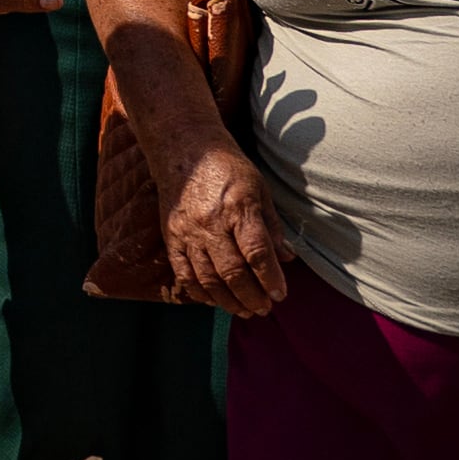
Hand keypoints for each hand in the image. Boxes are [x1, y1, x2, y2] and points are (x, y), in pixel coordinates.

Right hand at [160, 142, 291, 316]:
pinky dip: (199, 293)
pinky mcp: (172, 237)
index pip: (256, 252)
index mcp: (238, 207)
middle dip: (251, 296)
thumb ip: (271, 226)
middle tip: (265, 309)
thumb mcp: (259, 189)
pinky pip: (184, 273)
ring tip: (244, 311)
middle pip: (232, 271)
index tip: (280, 295)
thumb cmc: (227, 167)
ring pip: (207, 278)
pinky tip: (214, 301)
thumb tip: (287, 259)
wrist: (184, 149)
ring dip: (228, 301)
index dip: (270, 278)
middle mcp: (211, 223)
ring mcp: (188, 232)